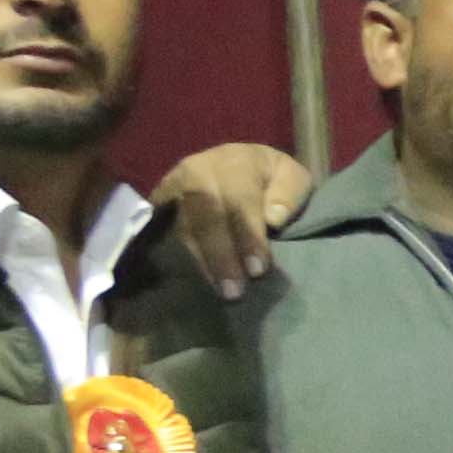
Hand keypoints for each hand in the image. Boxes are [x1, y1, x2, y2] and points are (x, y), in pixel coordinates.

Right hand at [160, 142, 317, 296]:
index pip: (239, 201)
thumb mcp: (292, 176)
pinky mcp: (160, 201)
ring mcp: (173, 185)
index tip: (258, 270)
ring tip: (217, 291)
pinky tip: (193, 280)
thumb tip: (273, 218)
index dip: (247, 236)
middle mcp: (198, 170)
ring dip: (200, 261)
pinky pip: (164, 230)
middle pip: (204, 214)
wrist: (237, 161)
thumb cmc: (270, 177)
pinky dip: (179, 256)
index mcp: (234, 162)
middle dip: (219, 255)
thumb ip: (289, 193)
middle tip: (233, 292)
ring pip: (183, 226)